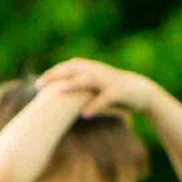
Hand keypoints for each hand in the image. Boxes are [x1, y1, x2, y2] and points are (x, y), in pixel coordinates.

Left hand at [37, 58, 157, 117]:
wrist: (142, 91)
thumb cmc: (115, 91)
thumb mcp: (96, 87)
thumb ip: (81, 88)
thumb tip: (60, 97)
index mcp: (92, 69)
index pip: (68, 67)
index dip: (53, 73)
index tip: (39, 82)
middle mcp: (98, 72)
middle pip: (74, 70)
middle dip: (56, 76)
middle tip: (40, 84)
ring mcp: (109, 81)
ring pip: (88, 80)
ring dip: (74, 84)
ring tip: (60, 91)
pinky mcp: (119, 92)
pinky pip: (105, 98)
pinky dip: (95, 105)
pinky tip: (85, 114)